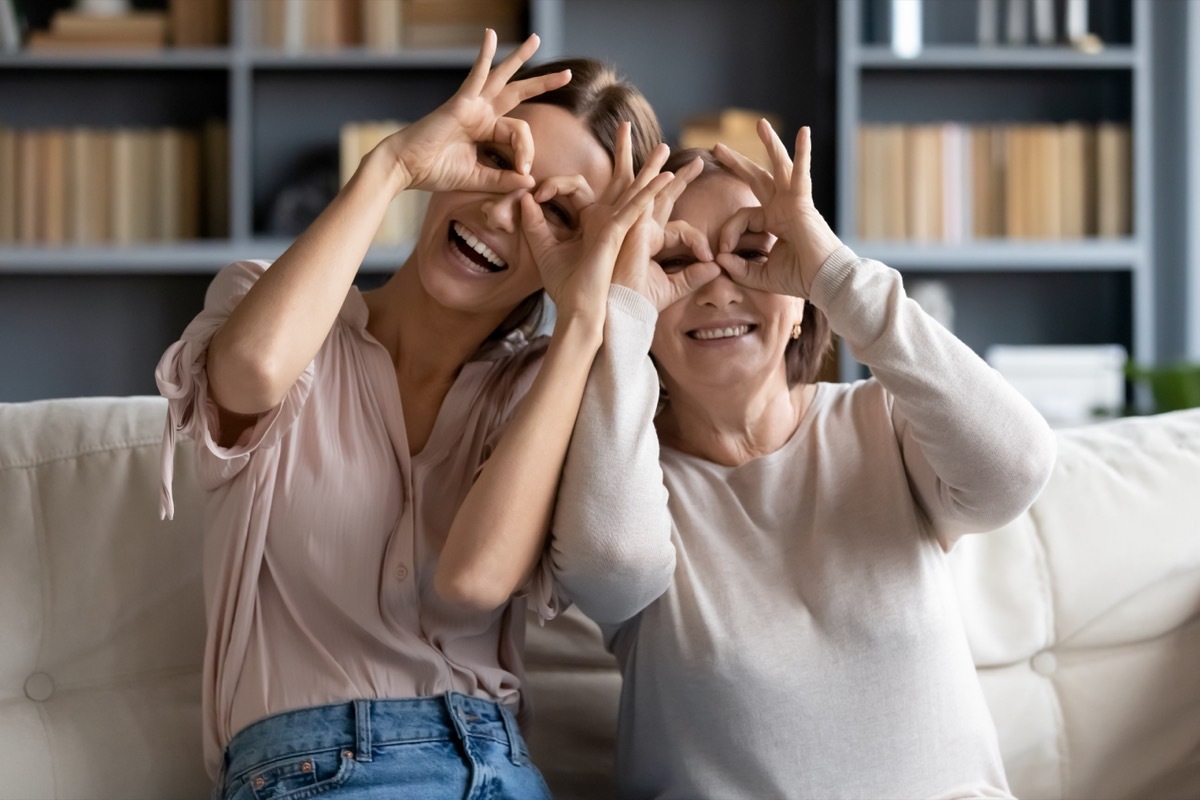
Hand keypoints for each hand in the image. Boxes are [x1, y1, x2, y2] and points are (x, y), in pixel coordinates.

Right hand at [380, 30, 570, 194]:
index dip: (527, 151)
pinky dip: (483, 55)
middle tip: (567, 74)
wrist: (405, 168)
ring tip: (537, 39)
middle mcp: (481, 113)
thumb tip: (531, 180)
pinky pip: (475, 75)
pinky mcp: (460, 102)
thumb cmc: (435, 171)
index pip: (519, 133)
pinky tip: (490, 35)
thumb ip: (503, 179)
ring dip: (520, 59)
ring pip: (502, 78)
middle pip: (517, 93)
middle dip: (543, 84)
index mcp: (485, 130)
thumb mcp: (477, 179)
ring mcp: (471, 105)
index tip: (524, 172)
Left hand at [520, 124, 675, 326]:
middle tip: (624, 125)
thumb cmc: (563, 287)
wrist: (577, 311)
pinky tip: (666, 178)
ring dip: (647, 168)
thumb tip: (524, 198)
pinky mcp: (619, 233)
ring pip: (634, 190)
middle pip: (618, 181)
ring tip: (662, 148)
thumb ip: (533, 223)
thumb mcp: (542, 249)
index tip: (533, 197)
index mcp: (588, 223)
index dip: (551, 187)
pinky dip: (649, 192)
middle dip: (624, 153)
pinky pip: (637, 208)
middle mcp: (605, 222)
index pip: (573, 189)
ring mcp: (616, 227)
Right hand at [612, 156, 721, 311]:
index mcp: (647, 241)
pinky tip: (667, 176)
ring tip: (663, 147)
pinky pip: (639, 205)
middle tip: (694, 161)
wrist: (616, 316)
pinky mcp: (622, 231)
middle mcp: (636, 229)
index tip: (710, 257)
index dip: (698, 239)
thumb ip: (693, 276)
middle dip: (672, 175)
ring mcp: (627, 228)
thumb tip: (716, 268)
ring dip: (652, 167)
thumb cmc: (637, 305)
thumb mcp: (672, 288)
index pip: (678, 226)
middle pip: (656, 195)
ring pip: (642, 190)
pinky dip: (652, 190)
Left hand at [713, 122, 842, 297]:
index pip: (741, 216)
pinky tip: (804, 132)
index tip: (720, 252)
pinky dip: (803, 153)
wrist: (824, 282)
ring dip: (770, 144)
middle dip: (737, 162)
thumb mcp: (760, 275)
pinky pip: (801, 174)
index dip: (727, 232)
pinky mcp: (803, 203)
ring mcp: (793, 202)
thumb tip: (718, 259)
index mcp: (773, 222)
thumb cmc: (799, 278)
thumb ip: (738, 268)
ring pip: (778, 167)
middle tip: (717, 147)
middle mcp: (782, 207)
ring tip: (760, 123)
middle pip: (757, 178)